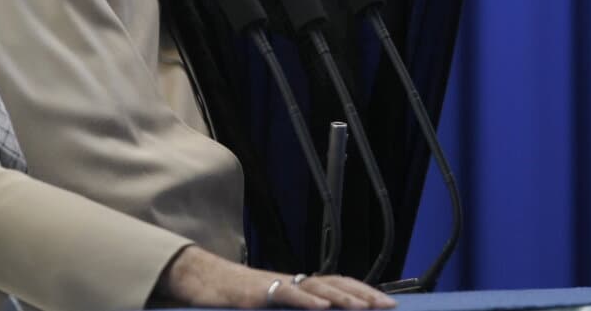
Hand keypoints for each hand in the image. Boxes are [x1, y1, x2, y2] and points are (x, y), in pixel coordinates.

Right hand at [156, 245, 396, 308]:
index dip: (362, 292)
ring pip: (316, 287)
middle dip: (364, 294)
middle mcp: (293, 282)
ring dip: (342, 297)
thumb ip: (295, 310)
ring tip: (364, 308)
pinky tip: (323, 308)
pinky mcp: (259, 293)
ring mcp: (277, 285)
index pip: (337, 286)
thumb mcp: (271, 308)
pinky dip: (307, 300)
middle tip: (388, 305)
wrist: (202, 282)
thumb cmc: (235, 300)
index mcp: (298, 287)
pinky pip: (287, 295)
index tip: (387, 303)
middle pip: (335, 283)